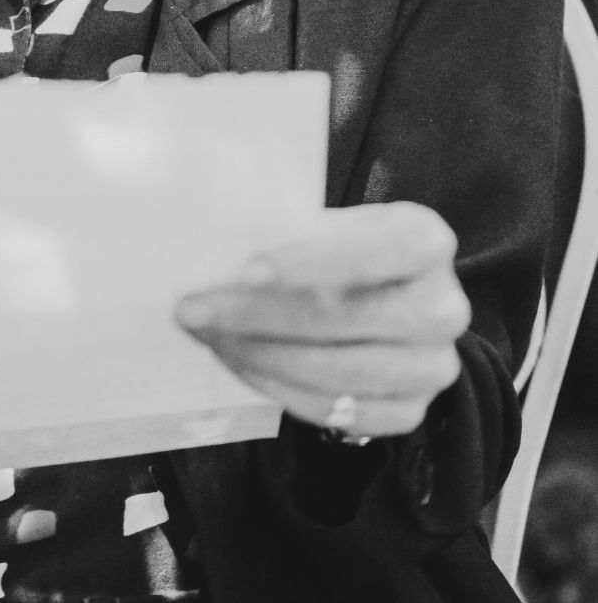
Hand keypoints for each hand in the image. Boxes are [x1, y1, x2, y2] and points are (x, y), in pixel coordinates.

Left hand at [175, 202, 468, 438]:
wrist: (369, 301)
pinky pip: (338, 412)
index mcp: (425, 241)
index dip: (311, 262)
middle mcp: (444, 307)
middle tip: (193, 310)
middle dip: (259, 316)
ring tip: (208, 337)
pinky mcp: (409, 411)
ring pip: (340, 373)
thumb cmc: (330, 253)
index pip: (380, 250)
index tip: (245, 271)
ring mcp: (432, 366)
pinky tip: (239, 365)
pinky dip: (279, 390)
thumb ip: (283, 233)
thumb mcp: (317, 226)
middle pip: (349, 318)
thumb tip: (210, 251)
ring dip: (260, 356)